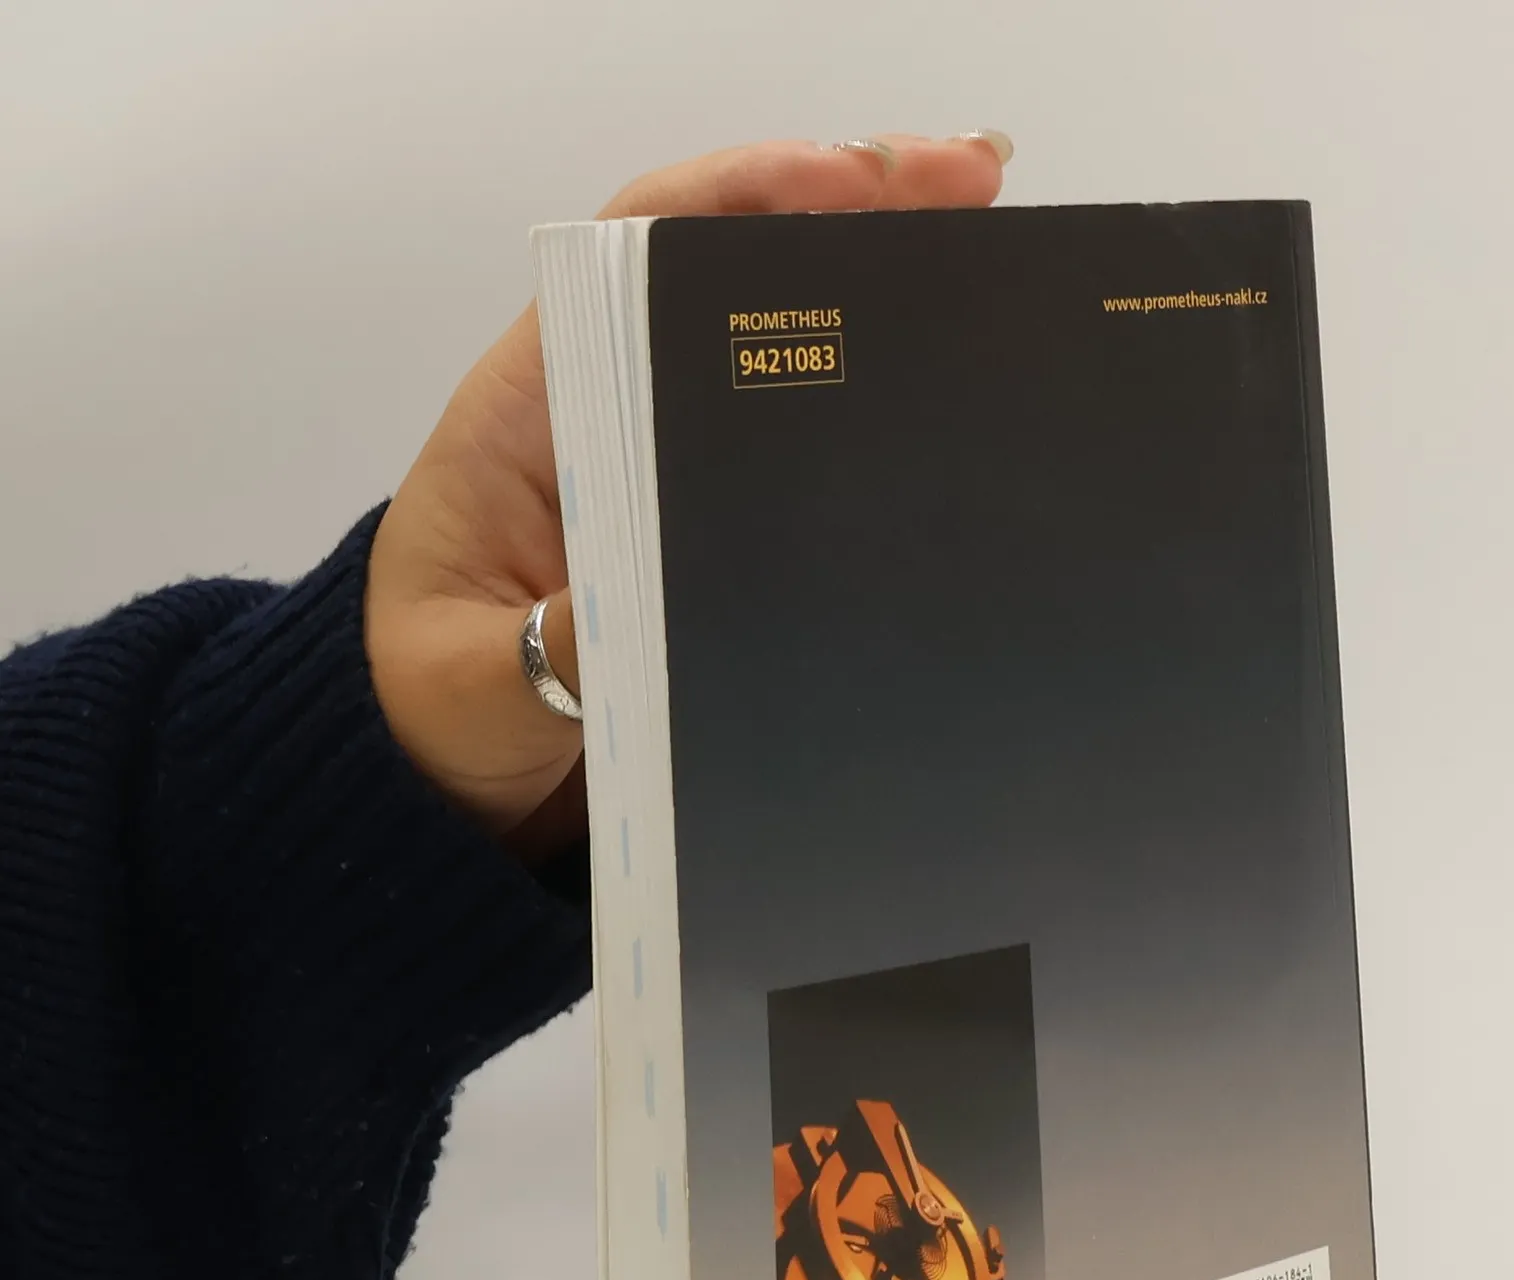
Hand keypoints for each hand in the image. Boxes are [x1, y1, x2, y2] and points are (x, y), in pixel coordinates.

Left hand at [365, 132, 1011, 863]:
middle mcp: (611, 416)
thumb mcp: (475, 689)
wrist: (434, 770)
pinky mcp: (707, 538)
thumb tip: (636, 624)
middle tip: (976, 187)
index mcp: (534, 414)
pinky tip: (959, 405)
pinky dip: (875, 416)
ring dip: (882, 302)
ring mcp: (668, 474)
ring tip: (998, 263)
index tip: (854, 186)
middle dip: (853, 218)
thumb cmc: (427, 706)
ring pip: (781, 355)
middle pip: (735, 277)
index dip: (747, 197)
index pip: (639, 252)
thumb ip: (546, 658)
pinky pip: (798, 459)